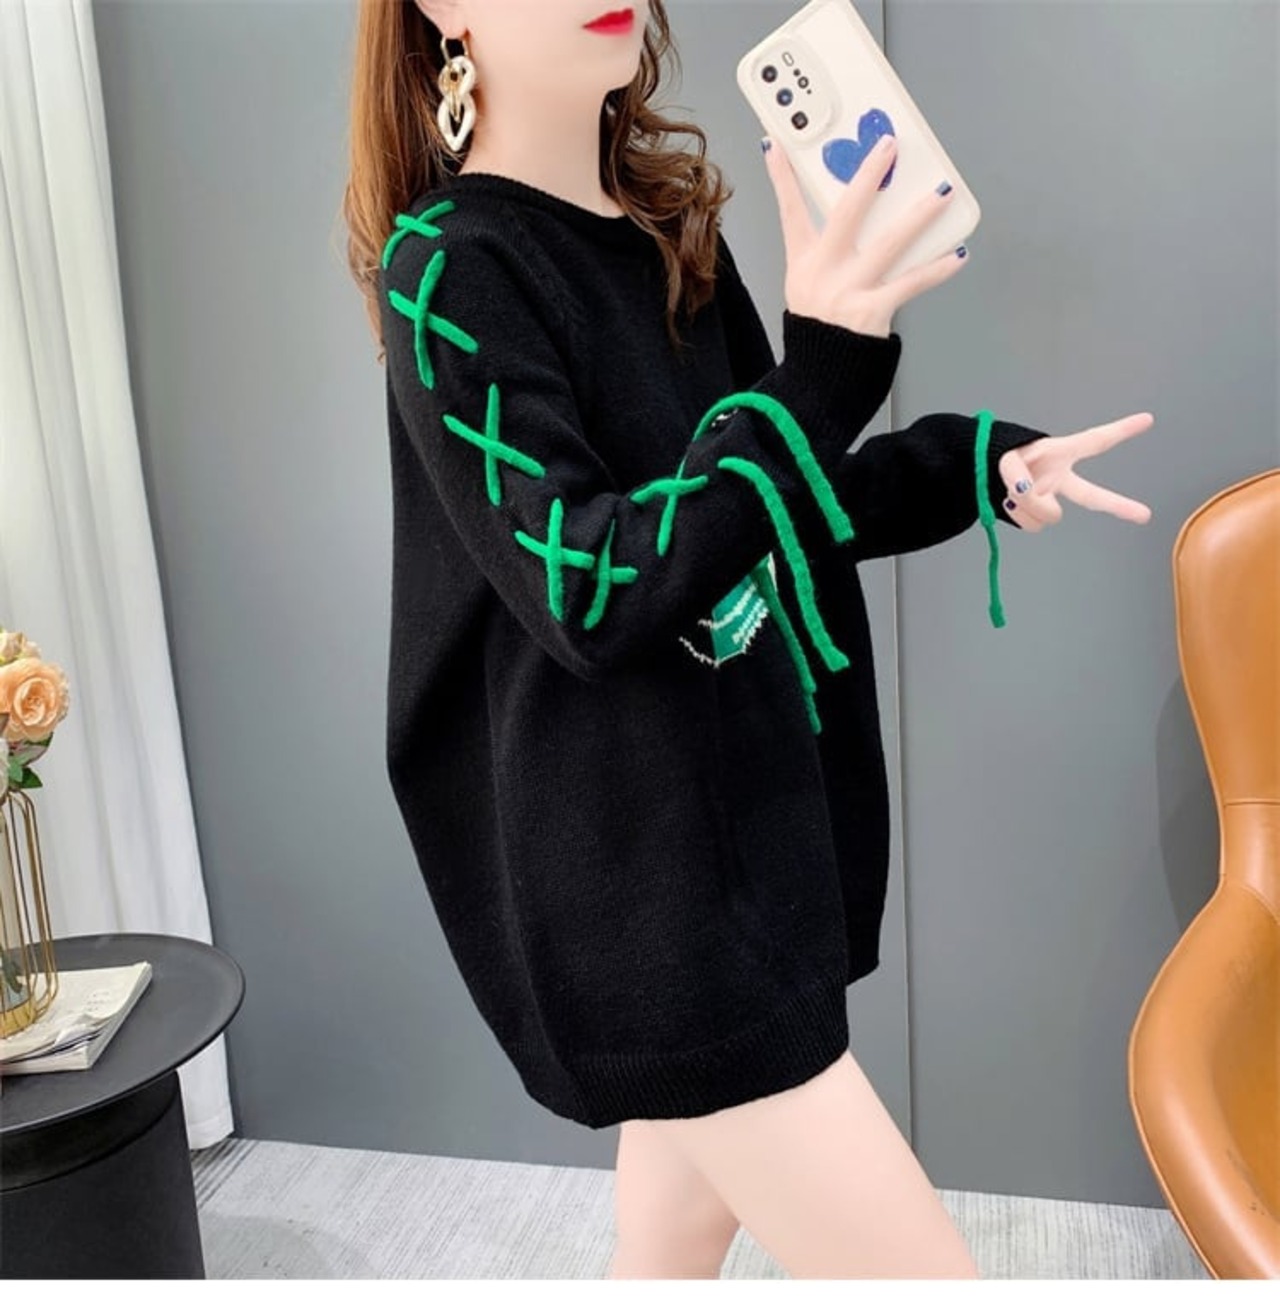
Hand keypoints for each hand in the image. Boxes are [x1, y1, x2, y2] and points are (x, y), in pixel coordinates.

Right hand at [762, 132, 967, 338]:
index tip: (778, 145)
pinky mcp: (872, 311)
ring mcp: (849, 290)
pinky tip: (957, 254)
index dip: (781, 177)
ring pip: (889, 243)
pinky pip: (912, 283)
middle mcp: (825, 272)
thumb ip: (831, 246)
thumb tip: (867, 206)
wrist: (823, 373)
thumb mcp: (808, 282)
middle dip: (869, 175)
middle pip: (847, 213)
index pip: (790, 211)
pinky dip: (937, 269)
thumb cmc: (822, 325)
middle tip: (888, 146)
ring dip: (919, 215)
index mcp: (804, 262)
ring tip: (942, 193)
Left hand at [998, 412, 1154, 531]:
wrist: (976, 471)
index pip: (1094, 441)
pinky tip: (1009, 503)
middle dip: (1118, 505)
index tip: (1147, 419)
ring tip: (1011, 491)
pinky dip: (1017, 516)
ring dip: (1027, 506)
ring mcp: (1047, 496)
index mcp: (1059, 453)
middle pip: (1091, 495)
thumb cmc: (995, 455)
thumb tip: (1028, 493)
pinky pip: (1031, 524)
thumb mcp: (1006, 458)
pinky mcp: (1033, 513)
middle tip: (1145, 515)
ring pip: (1048, 516)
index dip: (1121, 430)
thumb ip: (1017, 475)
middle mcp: (1058, 477)